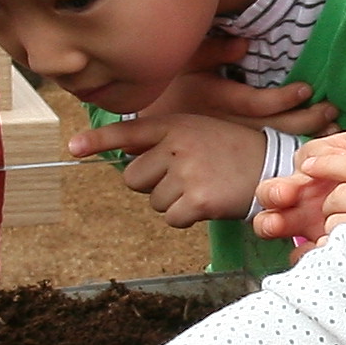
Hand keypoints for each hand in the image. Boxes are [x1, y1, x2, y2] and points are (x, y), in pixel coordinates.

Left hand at [78, 107, 283, 227]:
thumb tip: (123, 154)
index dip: (98, 141)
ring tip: (202, 186)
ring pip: (153, 202)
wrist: (272, 168)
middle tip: (185, 177)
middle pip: (134, 178)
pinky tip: (208, 203)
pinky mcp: (197, 201)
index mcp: (175, 126)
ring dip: (173, 202)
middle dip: (153, 185)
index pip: (128, 132)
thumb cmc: (232, 150)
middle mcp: (177, 146)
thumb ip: (162, 140)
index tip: (73, 148)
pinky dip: (186, 217)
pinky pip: (171, 219)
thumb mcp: (197, 131)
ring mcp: (186, 173)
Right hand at [248, 113, 345, 247]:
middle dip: (274, 191)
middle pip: (273, 189)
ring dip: (271, 221)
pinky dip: (300, 254)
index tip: (311, 169)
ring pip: (271, 220)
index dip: (306, 164)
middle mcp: (300, 189)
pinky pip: (296, 251)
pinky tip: (310, 253)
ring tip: (277, 225)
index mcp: (314, 161)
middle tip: (284, 195)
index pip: (304, 158)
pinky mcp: (310, 243)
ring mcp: (300, 217)